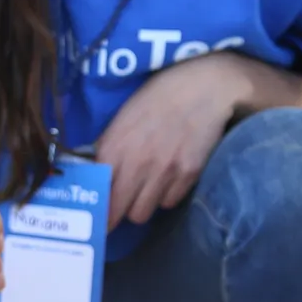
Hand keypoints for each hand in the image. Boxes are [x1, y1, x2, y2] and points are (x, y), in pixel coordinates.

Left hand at [95, 53, 250, 229]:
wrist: (205, 87)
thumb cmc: (159, 96)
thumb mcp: (124, 117)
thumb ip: (108, 146)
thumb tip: (96, 171)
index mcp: (114, 147)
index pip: (98, 194)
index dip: (96, 208)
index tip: (97, 214)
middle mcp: (136, 164)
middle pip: (118, 213)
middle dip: (116, 214)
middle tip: (119, 209)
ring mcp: (164, 172)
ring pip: (142, 214)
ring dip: (141, 206)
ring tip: (145, 191)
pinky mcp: (188, 175)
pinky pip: (169, 202)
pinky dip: (166, 196)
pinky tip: (168, 180)